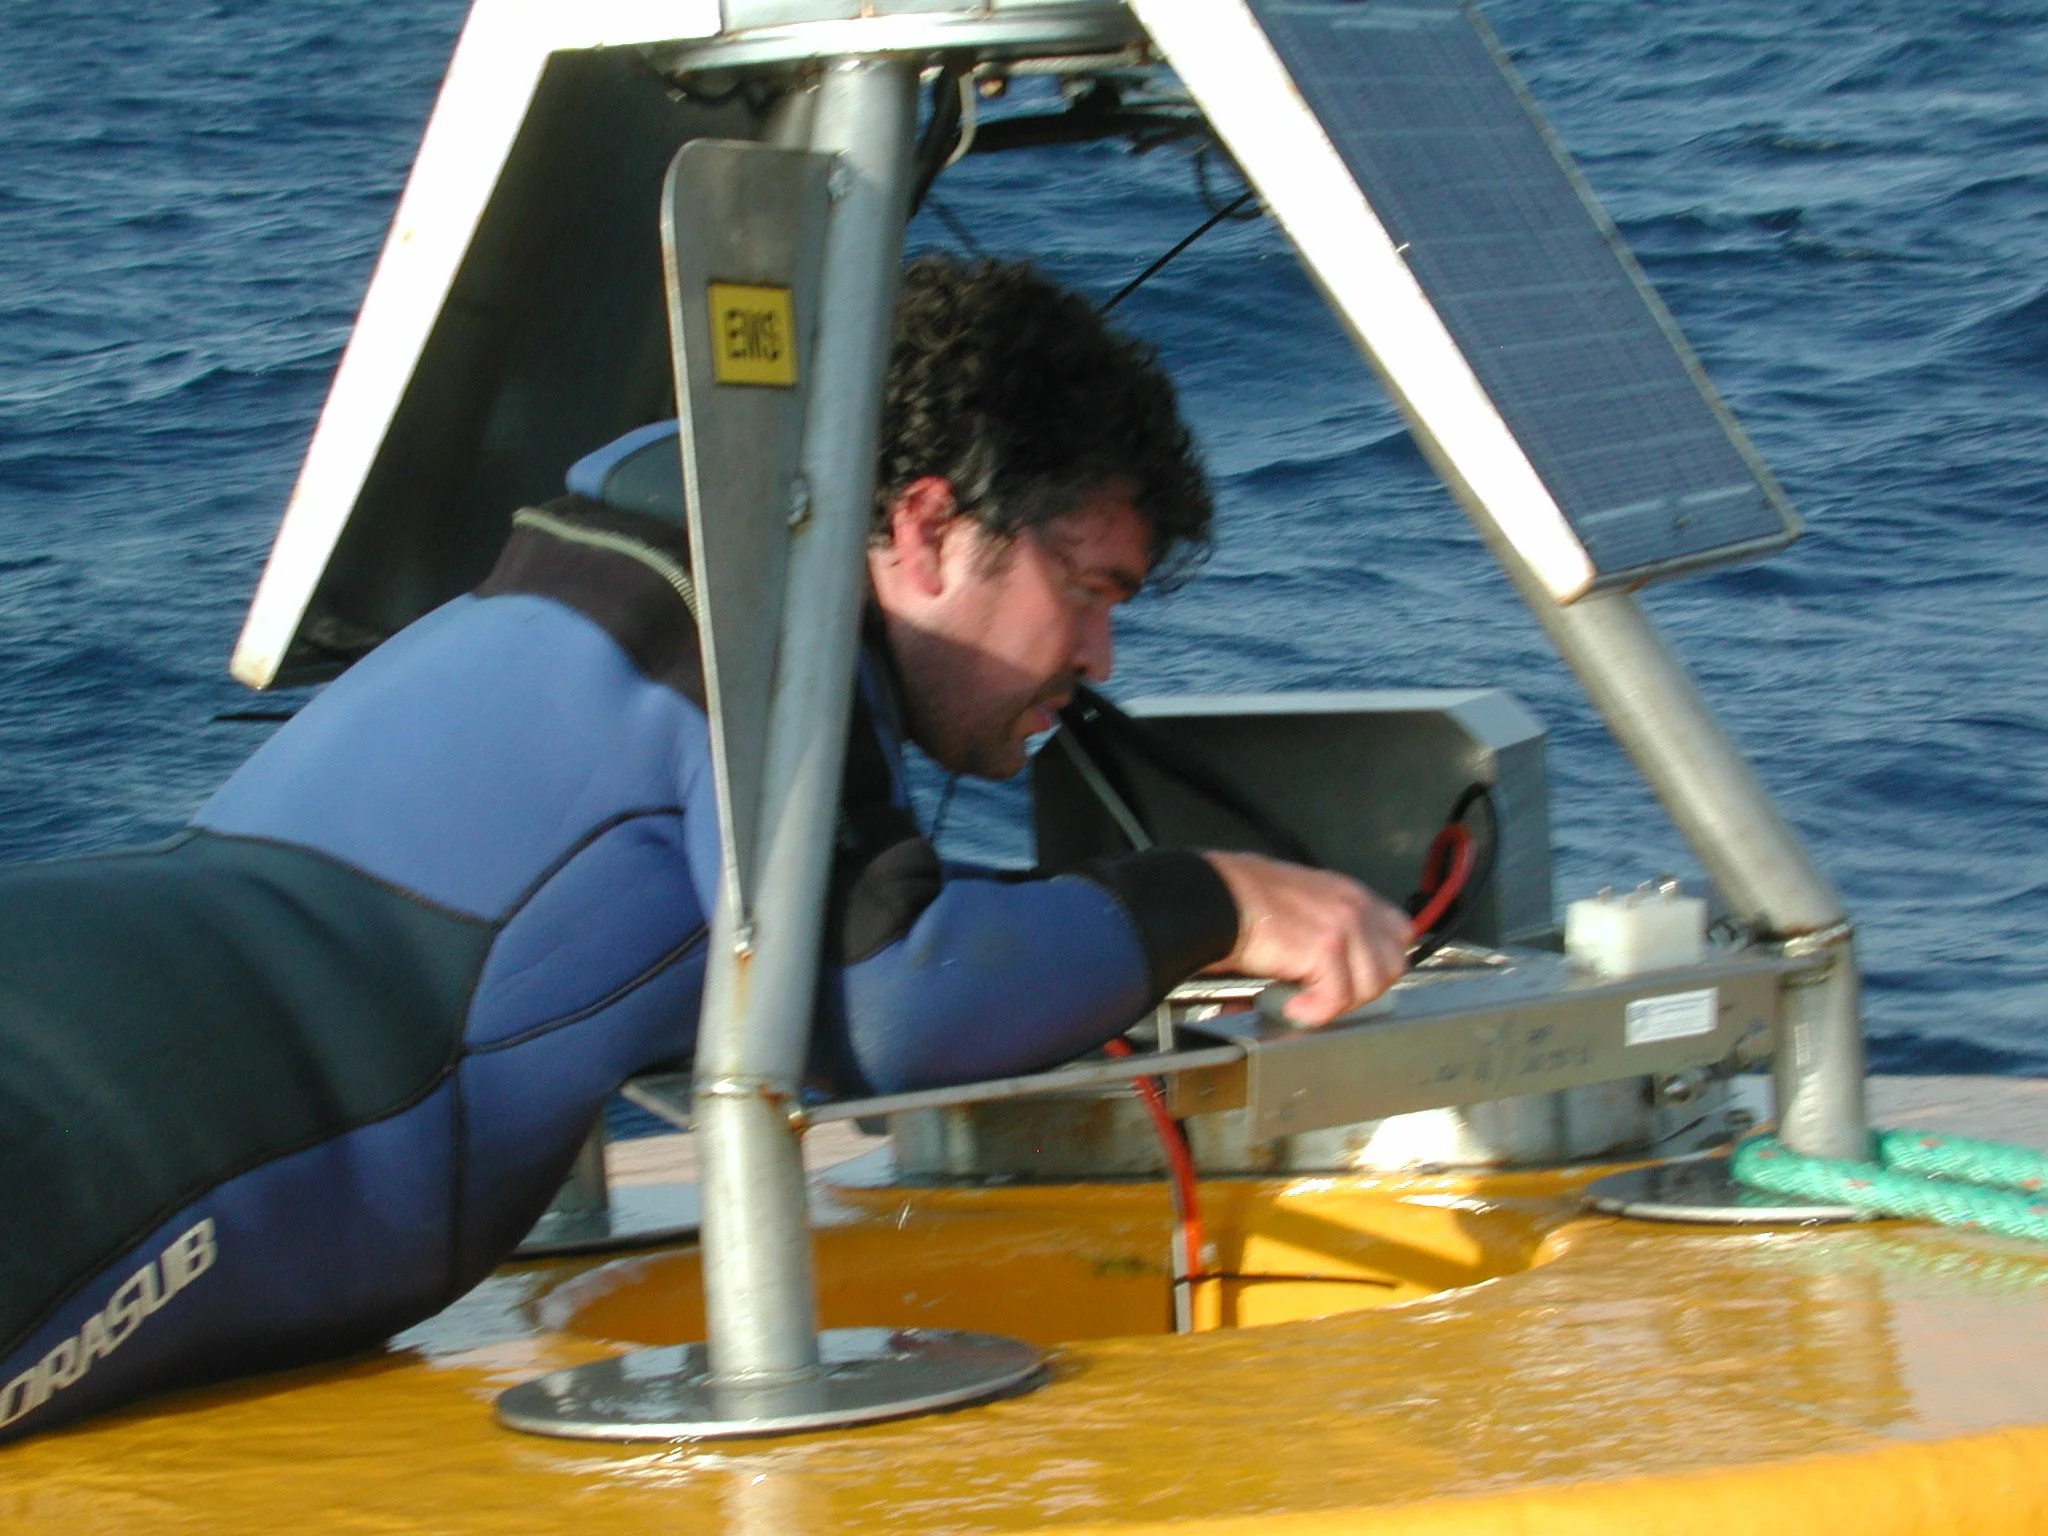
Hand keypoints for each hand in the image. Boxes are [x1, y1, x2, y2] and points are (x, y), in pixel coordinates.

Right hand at [1200, 851, 1408, 1026]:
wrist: (1216, 900)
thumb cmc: (1241, 902)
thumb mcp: (1299, 904)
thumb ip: (1327, 926)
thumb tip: (1332, 966)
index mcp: (1349, 894)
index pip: (1398, 934)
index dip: (1378, 963)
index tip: (1354, 979)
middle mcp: (1354, 906)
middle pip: (1392, 965)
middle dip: (1363, 989)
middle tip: (1326, 994)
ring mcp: (1344, 926)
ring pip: (1369, 987)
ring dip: (1337, 1002)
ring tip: (1305, 999)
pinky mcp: (1326, 949)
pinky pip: (1337, 999)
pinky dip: (1314, 1011)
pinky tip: (1291, 1004)